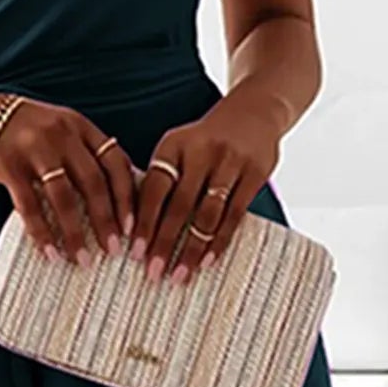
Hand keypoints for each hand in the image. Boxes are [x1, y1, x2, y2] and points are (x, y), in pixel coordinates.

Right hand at [0, 76, 138, 264]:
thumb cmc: (19, 127)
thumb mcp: (57, 127)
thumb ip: (82, 151)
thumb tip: (114, 194)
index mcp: (79, 125)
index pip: (115, 161)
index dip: (127, 195)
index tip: (133, 225)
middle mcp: (61, 134)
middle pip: (94, 182)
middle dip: (107, 220)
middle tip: (114, 250)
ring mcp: (34, 148)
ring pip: (64, 198)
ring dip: (76, 232)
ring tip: (83, 259)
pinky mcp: (8, 165)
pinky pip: (30, 206)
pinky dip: (42, 233)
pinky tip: (50, 253)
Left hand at [131, 91, 283, 281]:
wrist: (254, 112)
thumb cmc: (205, 140)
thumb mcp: (179, 147)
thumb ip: (160, 179)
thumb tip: (132, 227)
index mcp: (174, 145)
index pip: (154, 188)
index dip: (144, 222)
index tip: (134, 252)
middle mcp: (201, 151)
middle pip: (179, 205)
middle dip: (165, 242)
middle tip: (154, 273)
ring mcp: (230, 162)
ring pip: (207, 214)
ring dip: (192, 248)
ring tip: (180, 275)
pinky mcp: (255, 173)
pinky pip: (235, 214)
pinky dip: (219, 240)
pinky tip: (207, 261)